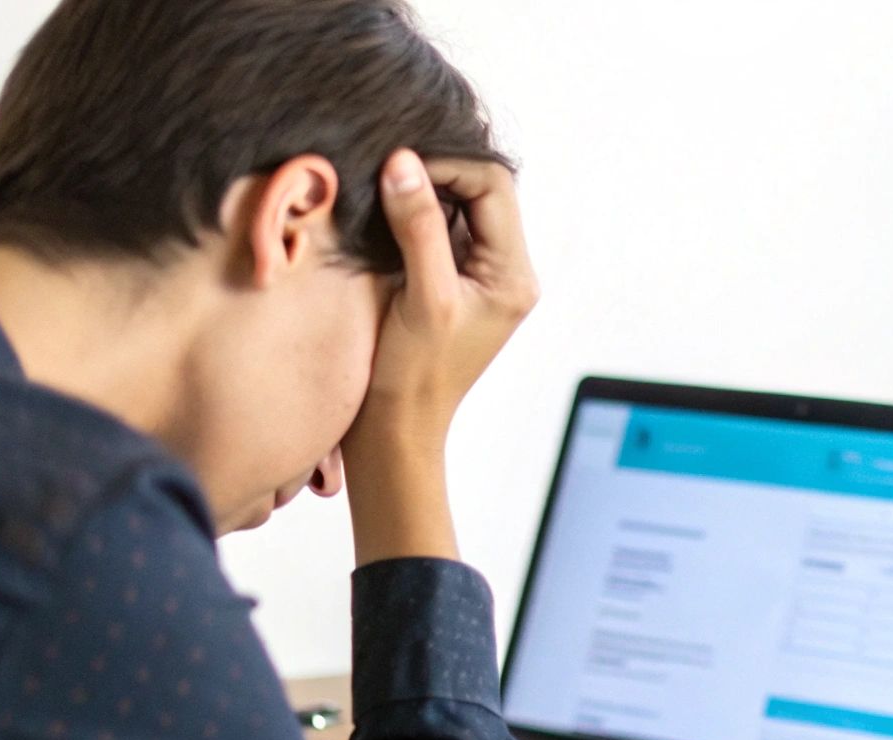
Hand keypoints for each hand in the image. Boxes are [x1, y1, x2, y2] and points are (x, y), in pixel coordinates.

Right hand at [353, 149, 538, 443]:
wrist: (396, 425)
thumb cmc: (414, 373)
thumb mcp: (423, 296)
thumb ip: (420, 227)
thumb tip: (405, 162)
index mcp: (513, 275)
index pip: (494, 188)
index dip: (449, 165)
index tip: (397, 162)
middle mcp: (505, 271)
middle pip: (481, 191)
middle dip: (436, 172)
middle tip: (385, 169)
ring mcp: (478, 275)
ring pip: (458, 207)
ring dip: (421, 191)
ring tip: (379, 187)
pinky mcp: (450, 281)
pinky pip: (438, 229)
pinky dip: (412, 213)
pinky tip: (381, 212)